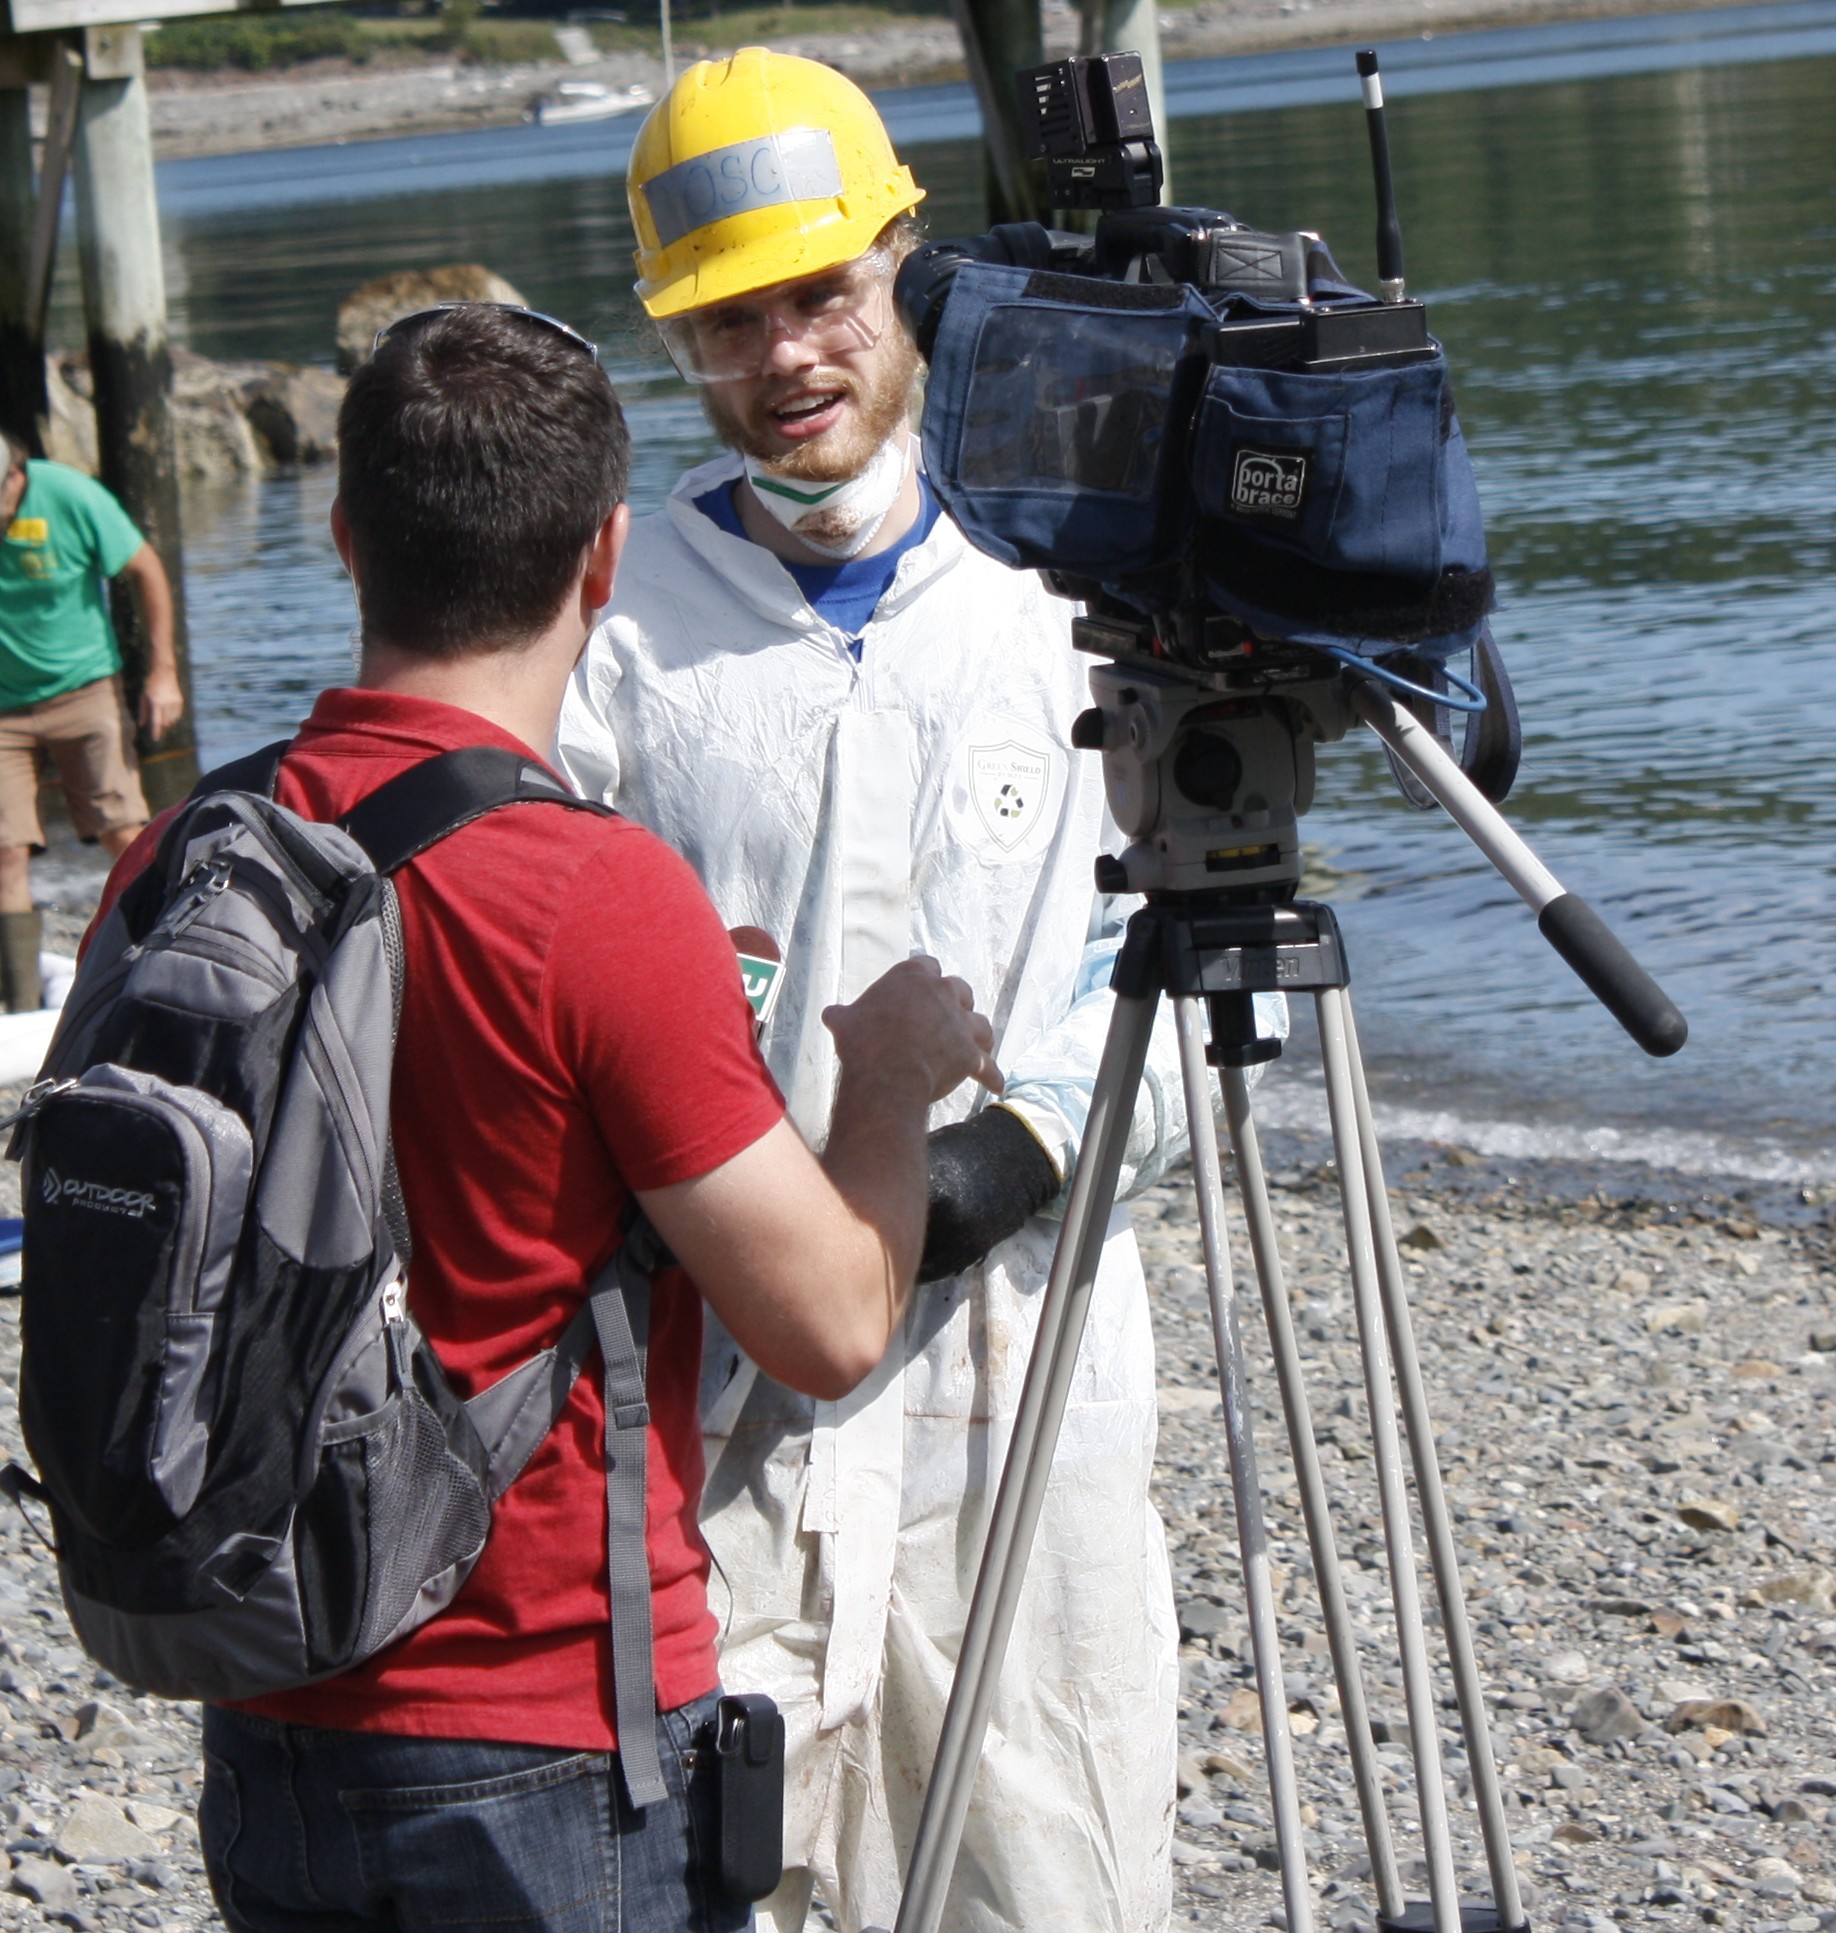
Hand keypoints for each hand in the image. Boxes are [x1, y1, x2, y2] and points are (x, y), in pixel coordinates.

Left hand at [138, 669, 183, 741]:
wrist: (164, 671)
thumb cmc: (150, 683)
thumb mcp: (143, 696)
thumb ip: (142, 711)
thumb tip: (141, 724)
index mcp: (156, 702)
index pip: (156, 721)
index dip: (156, 731)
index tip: (155, 739)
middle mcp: (167, 703)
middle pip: (166, 722)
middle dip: (162, 729)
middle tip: (159, 734)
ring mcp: (175, 702)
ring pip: (172, 719)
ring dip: (168, 724)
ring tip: (164, 726)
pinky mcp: (180, 700)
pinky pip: (177, 714)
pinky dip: (173, 718)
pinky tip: (170, 719)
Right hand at [823, 956, 1001, 1104]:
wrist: (885, 1074)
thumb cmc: (862, 1042)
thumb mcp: (845, 1021)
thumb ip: (844, 1015)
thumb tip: (830, 1014)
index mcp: (913, 976)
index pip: (926, 965)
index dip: (925, 978)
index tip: (921, 990)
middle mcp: (943, 992)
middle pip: (960, 989)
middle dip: (956, 1001)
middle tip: (948, 1016)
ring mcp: (961, 1023)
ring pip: (981, 1023)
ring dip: (978, 1033)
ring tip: (978, 1043)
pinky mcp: (971, 1053)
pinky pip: (987, 1066)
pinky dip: (992, 1076)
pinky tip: (997, 1085)